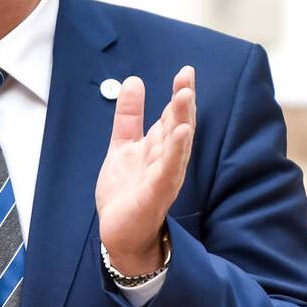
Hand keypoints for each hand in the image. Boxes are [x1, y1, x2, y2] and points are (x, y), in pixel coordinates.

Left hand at [95, 67, 196, 274]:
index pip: (172, 117)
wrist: (119, 234)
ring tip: (185, 95)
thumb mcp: (123, 147)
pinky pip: (168, 170)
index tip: (185, 71)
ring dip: (182, 120)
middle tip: (187, 75)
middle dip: (183, 101)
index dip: (179, 95)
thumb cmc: (126, 194)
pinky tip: (179, 133)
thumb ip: (129, 117)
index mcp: (159, 148)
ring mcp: (163, 176)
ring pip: (176, 144)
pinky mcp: (156, 193)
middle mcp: (166, 160)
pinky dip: (175, 151)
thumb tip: (135, 81)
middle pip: (178, 126)